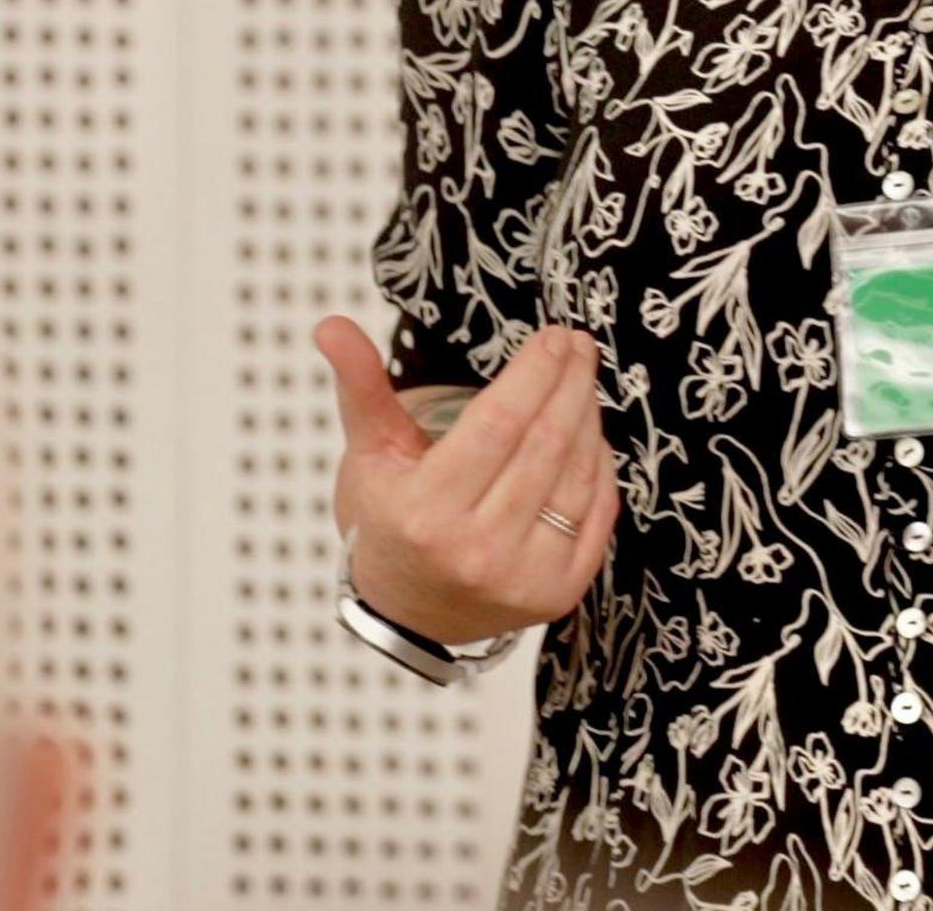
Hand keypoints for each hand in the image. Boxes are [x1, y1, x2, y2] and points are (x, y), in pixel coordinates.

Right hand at [314, 315, 618, 648]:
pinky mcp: (559, 593)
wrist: (410, 608)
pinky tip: (591, 433)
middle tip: (580, 345)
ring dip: (587, 418)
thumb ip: (361, 385)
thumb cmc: (391, 517)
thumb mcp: (371, 452)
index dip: (534, 373)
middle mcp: (476, 550)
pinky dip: (600, 466)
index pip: (497, 424)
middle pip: (544, 445)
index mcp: (424, 512)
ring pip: (576, 476)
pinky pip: (597, 513)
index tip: (554, 336)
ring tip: (583, 380)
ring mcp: (522, 577)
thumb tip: (332, 324)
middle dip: (570, 383)